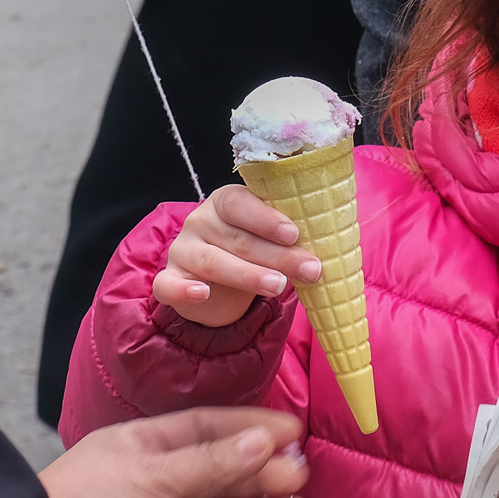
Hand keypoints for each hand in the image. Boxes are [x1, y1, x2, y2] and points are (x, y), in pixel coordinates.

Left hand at [41, 407, 308, 497]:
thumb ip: (210, 463)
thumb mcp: (151, 473)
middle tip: (300, 475)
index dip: (248, 428)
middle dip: (259, 474)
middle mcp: (150, 489)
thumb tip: (264, 440)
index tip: (293, 429)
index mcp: (141, 449)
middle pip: (217, 477)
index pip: (205, 429)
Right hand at [152, 185, 322, 328]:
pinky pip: (169, 285)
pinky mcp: (169, 280)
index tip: (294, 233)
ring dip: (246, 274)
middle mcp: (199, 221)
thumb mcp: (270, 241)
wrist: (217, 286)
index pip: (239, 202)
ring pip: (211, 262)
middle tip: (309, 268)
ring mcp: (181, 251)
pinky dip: (184, 290)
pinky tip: (203, 294)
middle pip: (235, 238)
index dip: (265, 218)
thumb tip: (330, 248)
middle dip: (276, 255)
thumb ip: (289, 240)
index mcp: (225, 202)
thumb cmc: (252, 254)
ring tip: (278, 286)